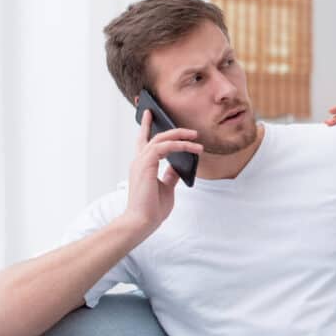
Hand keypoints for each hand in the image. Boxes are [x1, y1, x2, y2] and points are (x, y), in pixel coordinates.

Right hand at [123, 110, 203, 234]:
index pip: (143, 141)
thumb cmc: (152, 208)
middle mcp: (139, 161)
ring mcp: (140, 162)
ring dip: (180, 137)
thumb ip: (170, 175)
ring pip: (161, 139)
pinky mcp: (145, 165)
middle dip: (172, 129)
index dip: (146, 126)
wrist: (142, 222)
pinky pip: (164, 147)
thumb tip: (178, 166)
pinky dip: (179, 145)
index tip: (149, 113)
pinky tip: (192, 148)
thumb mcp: (166, 188)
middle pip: (153, 136)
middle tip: (192, 131)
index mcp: (142, 165)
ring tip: (196, 139)